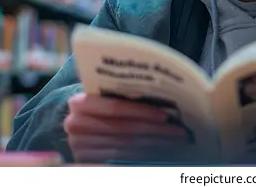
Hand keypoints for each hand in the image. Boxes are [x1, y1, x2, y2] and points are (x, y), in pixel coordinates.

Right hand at [64, 93, 190, 163]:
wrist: (80, 124)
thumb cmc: (101, 103)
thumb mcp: (107, 94)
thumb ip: (122, 92)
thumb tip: (160, 93)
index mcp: (79, 103)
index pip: (116, 108)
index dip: (142, 112)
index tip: (165, 116)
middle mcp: (75, 126)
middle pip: (124, 130)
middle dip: (155, 131)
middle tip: (180, 132)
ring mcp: (80, 147)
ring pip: (126, 147)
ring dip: (155, 145)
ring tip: (176, 142)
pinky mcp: (88, 162)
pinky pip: (122, 160)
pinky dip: (145, 156)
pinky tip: (162, 151)